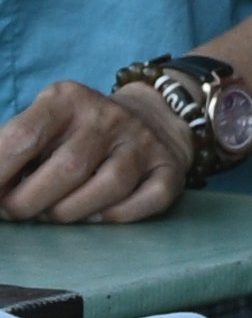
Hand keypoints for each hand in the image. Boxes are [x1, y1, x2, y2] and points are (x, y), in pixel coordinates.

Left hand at [0, 79, 191, 223]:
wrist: (152, 116)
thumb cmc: (77, 131)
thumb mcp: (43, 123)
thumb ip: (12, 148)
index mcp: (67, 100)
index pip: (23, 137)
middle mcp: (109, 116)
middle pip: (66, 169)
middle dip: (29, 203)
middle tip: (15, 213)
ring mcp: (143, 142)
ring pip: (107, 188)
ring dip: (69, 213)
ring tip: (51, 214)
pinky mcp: (169, 168)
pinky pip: (144, 202)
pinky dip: (116, 217)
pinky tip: (96, 214)